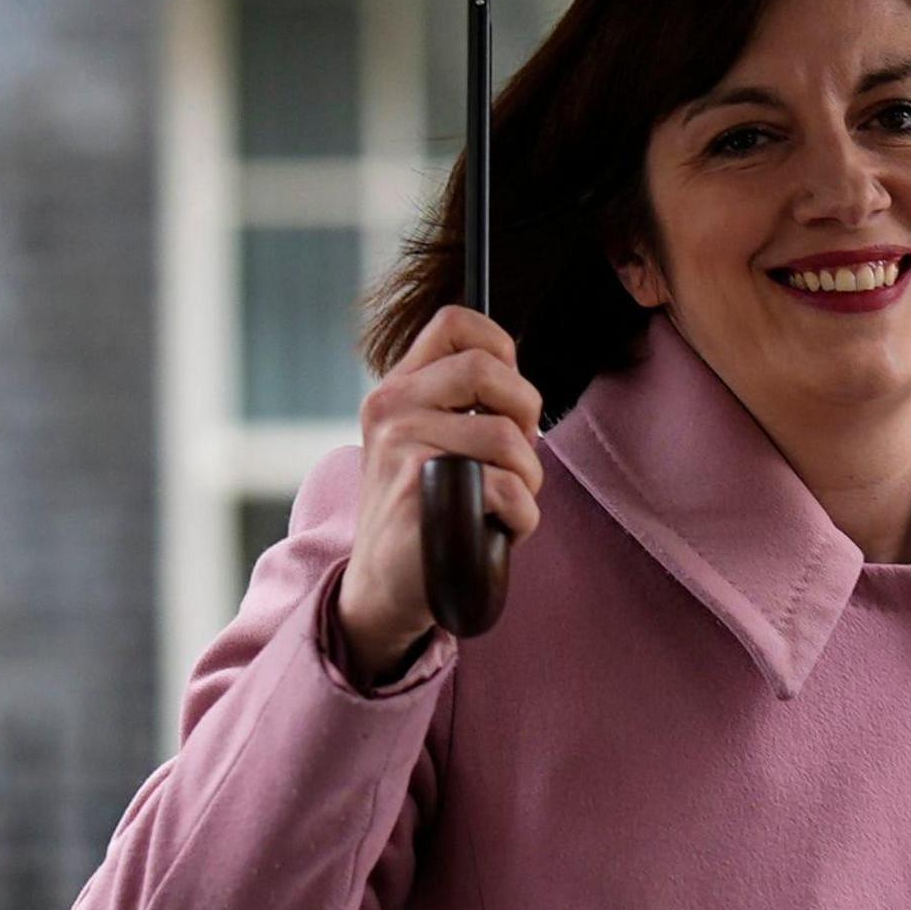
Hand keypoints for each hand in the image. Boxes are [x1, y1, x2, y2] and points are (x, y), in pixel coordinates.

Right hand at [337, 305, 544, 685]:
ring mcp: (401, 451)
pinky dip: (521, 517)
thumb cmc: (422, 511)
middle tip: (519, 453)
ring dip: (528, 479)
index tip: (509, 393)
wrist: (382, 586)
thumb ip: (459, 402)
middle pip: (487, 370)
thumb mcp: (424, 440)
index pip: (454, 323)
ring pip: (506, 438)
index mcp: (396, 389)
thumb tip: (518, 376)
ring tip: (507, 502)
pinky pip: (505, 490)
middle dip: (526, 413)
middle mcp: (391, 410)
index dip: (500, 346)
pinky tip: (498, 531)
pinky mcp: (419, 497)